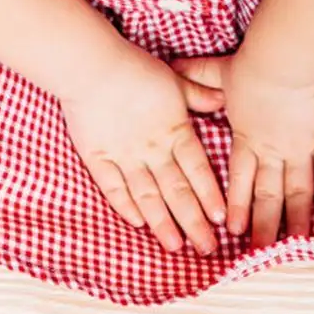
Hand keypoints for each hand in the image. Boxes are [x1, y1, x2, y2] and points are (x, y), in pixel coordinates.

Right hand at [57, 44, 227, 254]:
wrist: (91, 65)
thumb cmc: (135, 68)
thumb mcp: (173, 79)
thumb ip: (196, 94)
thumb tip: (222, 99)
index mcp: (174, 130)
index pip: (197, 170)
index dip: (210, 195)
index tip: (221, 219)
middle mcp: (153, 149)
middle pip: (177, 191)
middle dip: (193, 222)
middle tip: (207, 248)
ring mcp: (125, 156)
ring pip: (148, 196)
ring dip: (163, 223)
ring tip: (175, 246)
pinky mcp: (99, 157)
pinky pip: (113, 188)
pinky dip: (126, 206)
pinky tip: (137, 224)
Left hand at [170, 55, 313, 247]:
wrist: (283, 58)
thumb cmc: (250, 63)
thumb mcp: (218, 70)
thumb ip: (198, 74)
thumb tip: (173, 65)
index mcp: (246, 139)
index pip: (239, 181)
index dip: (236, 205)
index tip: (232, 230)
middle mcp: (272, 151)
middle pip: (267, 197)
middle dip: (264, 227)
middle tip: (261, 254)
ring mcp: (299, 148)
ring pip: (298, 192)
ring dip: (297, 220)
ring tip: (297, 246)